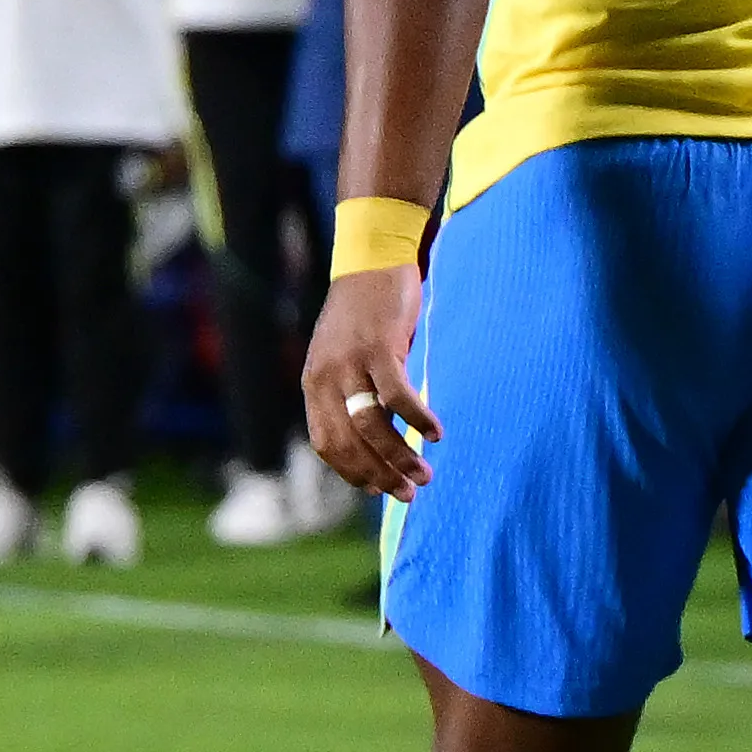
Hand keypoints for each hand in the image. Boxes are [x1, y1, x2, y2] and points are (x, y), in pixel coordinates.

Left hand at [304, 269, 440, 502]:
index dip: (353, 473)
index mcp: (314, 384)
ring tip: (425, 474)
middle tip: (409, 493)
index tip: (379, 490)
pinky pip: (398, 396)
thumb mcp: (345, 356)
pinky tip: (436, 432)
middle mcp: (325, 378)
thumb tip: (376, 435)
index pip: (327, 445)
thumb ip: (351, 392)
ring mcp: (350, 363)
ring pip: (372, 427)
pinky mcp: (379, 348)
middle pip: (350, 443)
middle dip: (380, 476)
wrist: (371, 259)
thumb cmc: (364, 312)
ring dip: (400, 457)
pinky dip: (418, 419)